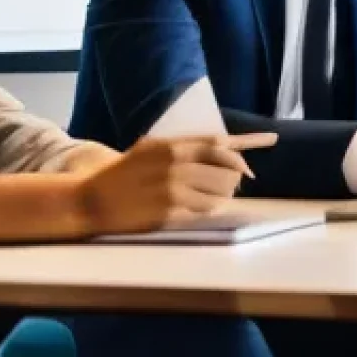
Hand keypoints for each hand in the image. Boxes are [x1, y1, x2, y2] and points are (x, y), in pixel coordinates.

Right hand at [72, 132, 276, 235]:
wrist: (90, 198)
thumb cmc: (124, 172)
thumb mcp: (152, 148)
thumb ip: (184, 147)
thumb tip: (222, 145)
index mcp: (171, 146)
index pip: (218, 144)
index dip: (244, 147)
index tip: (266, 146)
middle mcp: (174, 165)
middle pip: (225, 168)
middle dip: (237, 176)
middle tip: (238, 182)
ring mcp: (171, 189)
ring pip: (219, 191)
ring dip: (226, 194)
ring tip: (221, 196)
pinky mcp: (167, 212)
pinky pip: (203, 211)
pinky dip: (210, 209)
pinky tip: (204, 208)